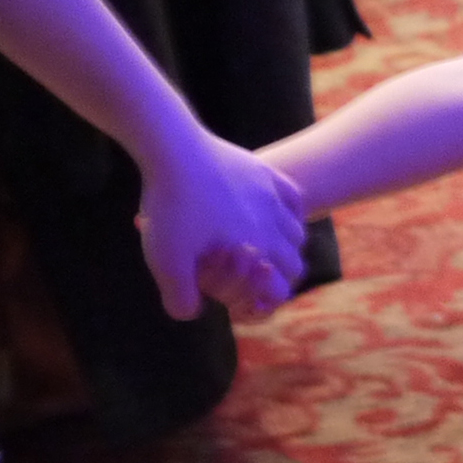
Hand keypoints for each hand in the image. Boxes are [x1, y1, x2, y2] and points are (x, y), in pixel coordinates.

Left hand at [134, 132, 308, 319]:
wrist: (174, 150)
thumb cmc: (170, 209)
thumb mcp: (166, 263)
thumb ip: (180, 300)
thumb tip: (194, 312)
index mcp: (255, 250)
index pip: (280, 290)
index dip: (265, 301)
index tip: (246, 300)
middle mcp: (273, 225)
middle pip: (295, 262)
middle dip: (278, 275)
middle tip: (253, 277)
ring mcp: (272, 196)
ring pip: (297, 231)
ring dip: (285, 244)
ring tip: (260, 247)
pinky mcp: (264, 173)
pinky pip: (293, 197)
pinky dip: (289, 211)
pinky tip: (271, 213)